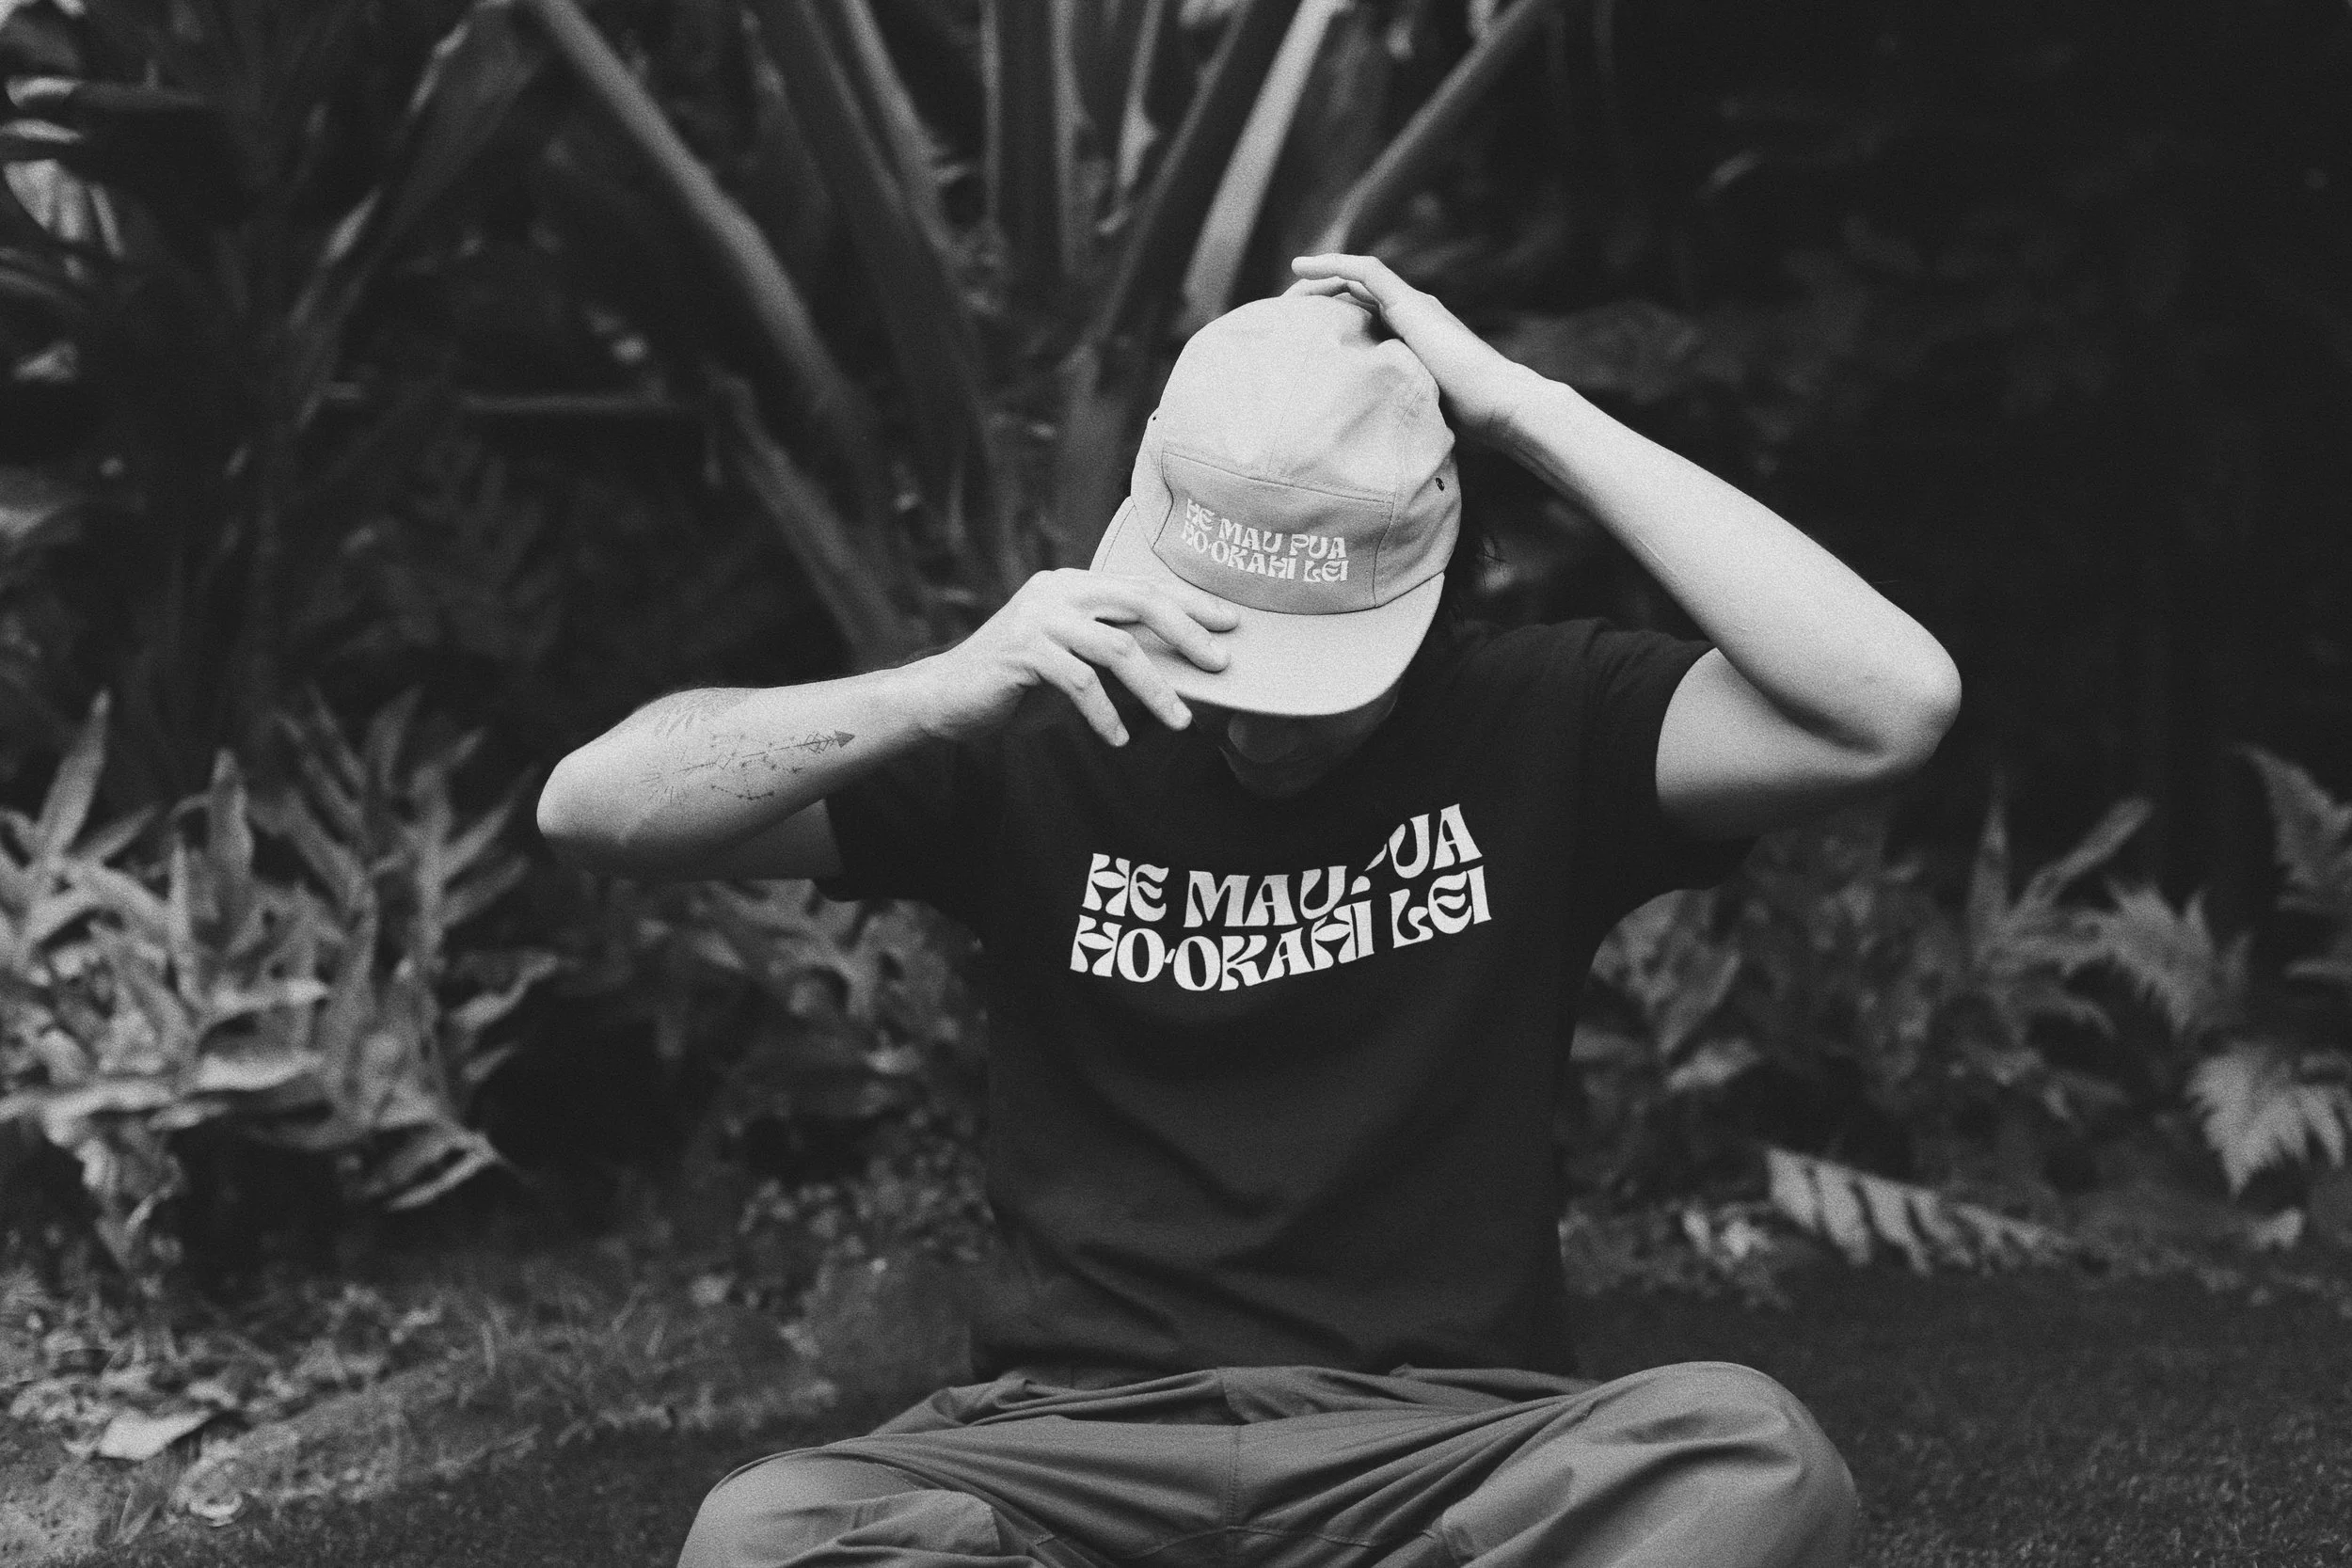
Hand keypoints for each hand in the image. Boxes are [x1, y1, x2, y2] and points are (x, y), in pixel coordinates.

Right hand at [923, 569, 1238, 746]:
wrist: (945, 700)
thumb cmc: (1018, 688)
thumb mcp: (1076, 667)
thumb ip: (1117, 661)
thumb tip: (1184, 678)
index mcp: (1075, 584)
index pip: (1144, 586)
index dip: (1190, 603)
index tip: (1231, 624)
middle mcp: (1059, 590)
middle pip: (1140, 602)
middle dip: (1187, 632)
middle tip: (1220, 664)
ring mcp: (1039, 617)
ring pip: (1116, 647)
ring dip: (1155, 688)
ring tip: (1181, 721)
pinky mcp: (1022, 650)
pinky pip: (1080, 683)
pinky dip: (1106, 715)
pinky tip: (1121, 739)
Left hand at [1285, 253, 1542, 443]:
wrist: (1494, 403)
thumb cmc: (1462, 418)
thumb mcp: (1410, 408)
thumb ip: (1387, 407)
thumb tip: (1358, 437)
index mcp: (1408, 337)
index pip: (1361, 317)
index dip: (1329, 318)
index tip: (1298, 333)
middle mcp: (1409, 313)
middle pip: (1353, 294)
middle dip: (1317, 296)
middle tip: (1283, 306)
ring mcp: (1411, 304)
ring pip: (1355, 276)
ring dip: (1319, 276)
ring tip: (1289, 280)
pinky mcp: (1410, 301)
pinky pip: (1364, 271)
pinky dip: (1332, 264)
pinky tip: (1302, 267)